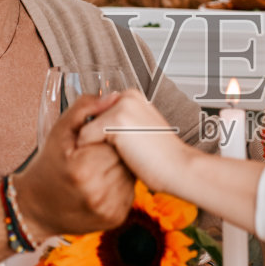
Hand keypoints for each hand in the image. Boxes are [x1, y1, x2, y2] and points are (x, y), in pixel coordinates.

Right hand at [13, 91, 133, 239]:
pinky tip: (103, 182)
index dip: (106, 136)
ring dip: (120, 166)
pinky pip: (130, 191)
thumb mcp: (59, 132)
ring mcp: (108, 208)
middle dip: (115, 151)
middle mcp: (98, 192)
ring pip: (130, 173)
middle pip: (124, 157)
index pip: (114, 140)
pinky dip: (120, 184)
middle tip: (96, 153)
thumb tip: (112, 97)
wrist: (36, 208)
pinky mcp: (116, 218)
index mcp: (83, 169)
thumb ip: (84, 109)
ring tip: (99, 167)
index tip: (95, 139)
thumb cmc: (48, 167)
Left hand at [77, 90, 196, 197]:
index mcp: (133, 97)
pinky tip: (114, 158)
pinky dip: (92, 152)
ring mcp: (121, 107)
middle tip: (112, 153)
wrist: (179, 168)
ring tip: (115, 156)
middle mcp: (126, 97)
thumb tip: (98, 128)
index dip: (98, 131)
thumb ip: (121, 125)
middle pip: (89, 118)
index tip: (107, 145)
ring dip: (94, 146)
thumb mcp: (138, 133)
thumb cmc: (162, 158)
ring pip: (85, 129)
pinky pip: (85, 138)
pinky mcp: (115, 120)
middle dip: (94, 137)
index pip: (98, 111)